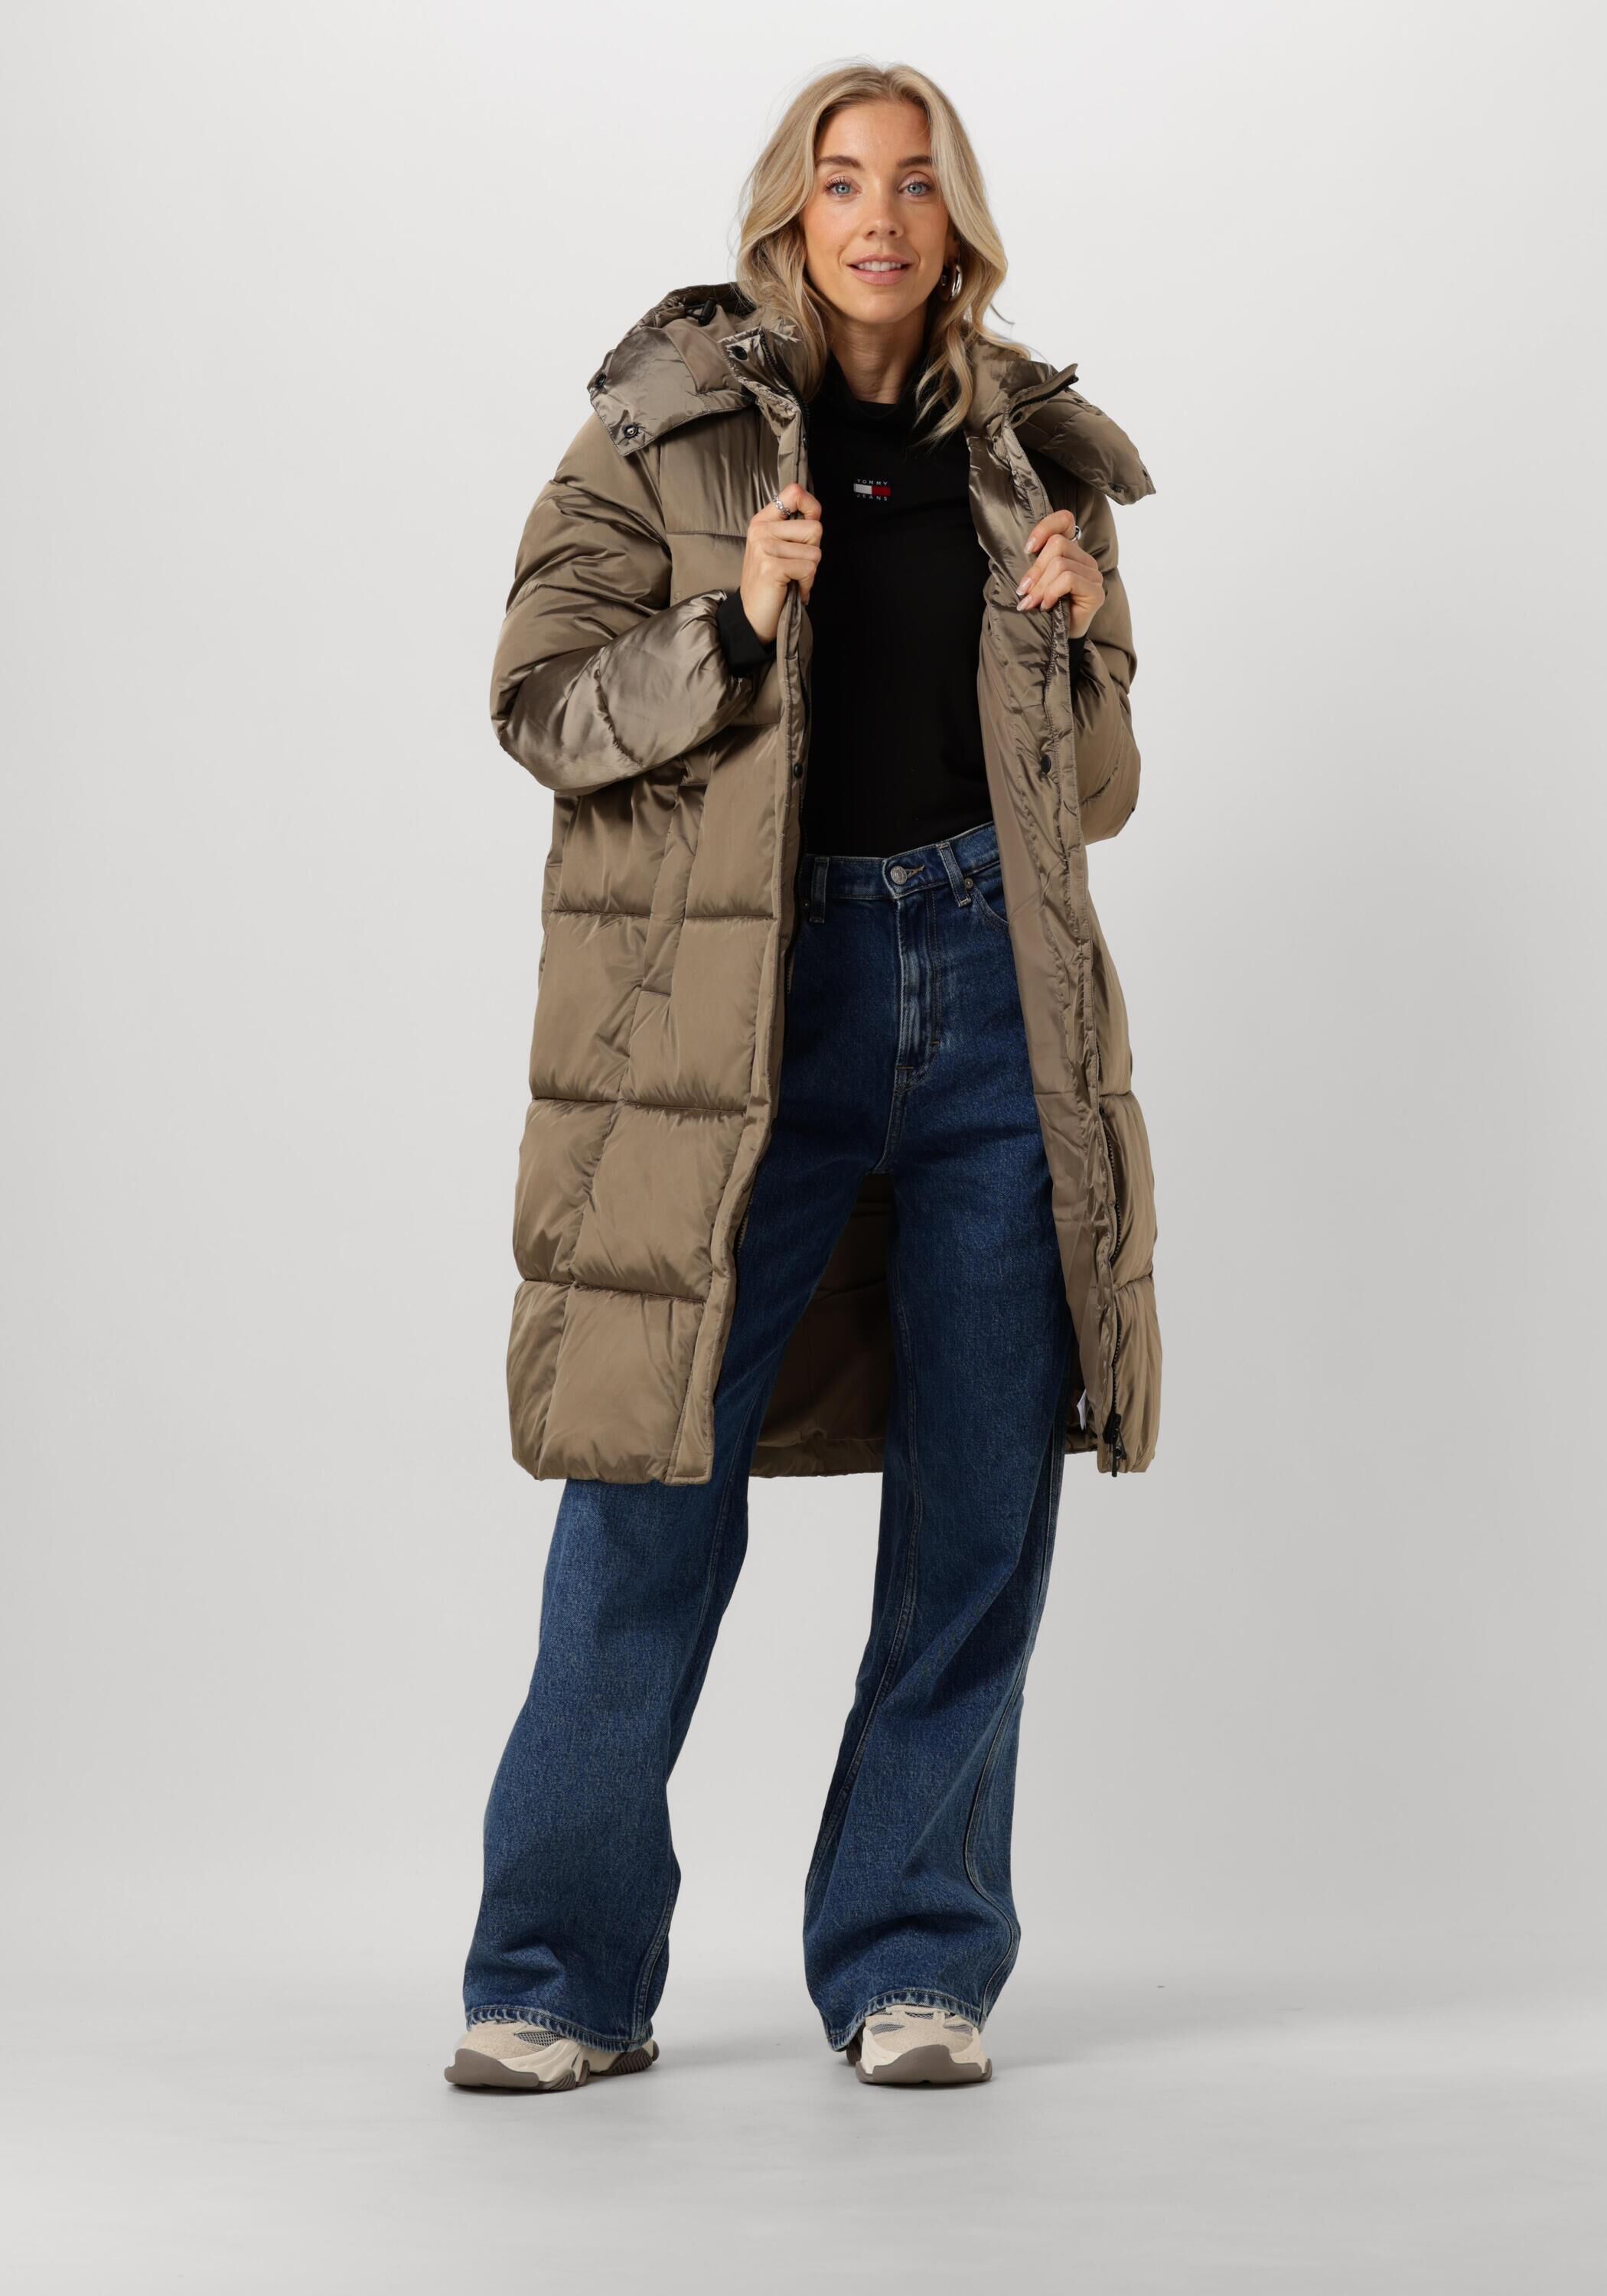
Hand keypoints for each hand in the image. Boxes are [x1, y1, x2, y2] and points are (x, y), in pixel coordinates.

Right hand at [737, 483, 822, 644]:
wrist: (752, 616)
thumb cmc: (769, 584)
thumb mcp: (776, 549)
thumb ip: (791, 529)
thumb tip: (815, 514)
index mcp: (763, 521)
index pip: (794, 492)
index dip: (812, 506)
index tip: (810, 522)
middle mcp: (762, 530)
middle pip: (814, 527)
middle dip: (813, 551)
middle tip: (797, 567)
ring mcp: (765, 547)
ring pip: (815, 552)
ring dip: (810, 572)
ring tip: (793, 580)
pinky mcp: (772, 566)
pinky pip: (809, 569)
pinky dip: (806, 585)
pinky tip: (793, 590)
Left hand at [1016, 509, 1102, 638]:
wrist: (1057, 638)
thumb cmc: (1045, 608)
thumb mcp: (1035, 581)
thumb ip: (1034, 563)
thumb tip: (1025, 551)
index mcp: (1071, 552)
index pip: (1065, 521)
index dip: (1045, 527)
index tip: (1027, 549)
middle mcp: (1085, 560)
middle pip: (1057, 545)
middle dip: (1035, 570)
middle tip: (1024, 592)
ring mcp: (1093, 575)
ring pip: (1060, 564)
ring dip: (1040, 587)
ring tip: (1032, 603)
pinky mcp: (1096, 591)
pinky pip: (1068, 580)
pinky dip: (1052, 592)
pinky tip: (1047, 606)